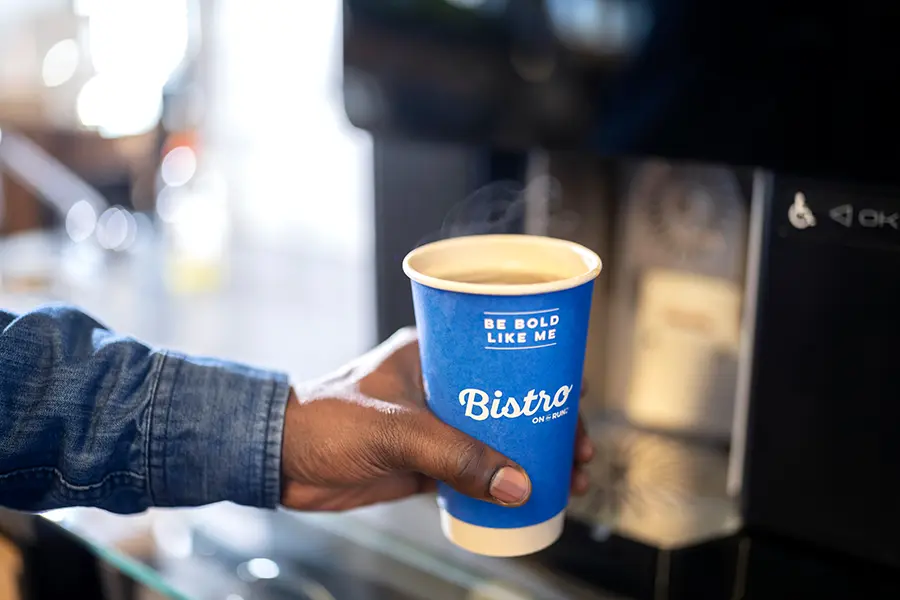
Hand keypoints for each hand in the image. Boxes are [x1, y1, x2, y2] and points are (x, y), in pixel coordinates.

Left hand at [280, 327, 594, 511]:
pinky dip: (499, 482)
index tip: (574, 398)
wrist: (278, 460)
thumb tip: (518, 485)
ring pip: (496, 437)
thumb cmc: (324, 421)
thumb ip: (456, 457)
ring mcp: (433, 424)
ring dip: (530, 457)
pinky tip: (525, 496)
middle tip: (580, 452)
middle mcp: (439, 384)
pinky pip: (473, 469)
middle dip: (549, 425)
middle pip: (510, 401)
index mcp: (434, 354)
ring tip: (567, 479)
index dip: (544, 377)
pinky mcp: (423, 460)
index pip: (503, 356)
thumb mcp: (396, 431)